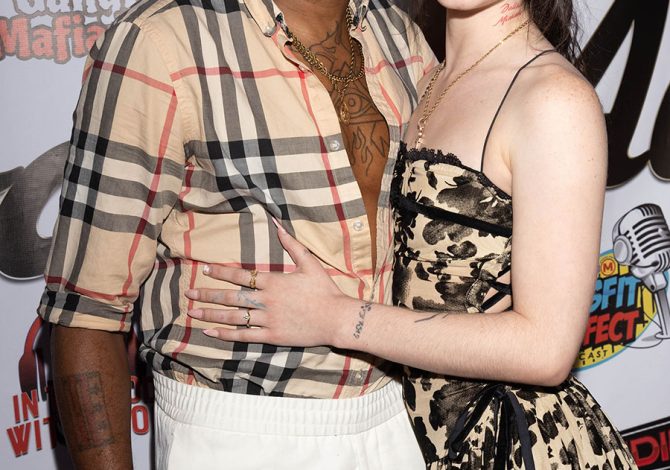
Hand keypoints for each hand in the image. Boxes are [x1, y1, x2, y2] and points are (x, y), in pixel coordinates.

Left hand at [185, 222, 350, 346]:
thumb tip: (278, 224)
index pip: (240, 275)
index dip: (220, 272)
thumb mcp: (309, 263)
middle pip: (230, 297)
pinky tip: (210, 333)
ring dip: (211, 315)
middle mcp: (266, 300)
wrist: (336, 317)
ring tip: (193, 313)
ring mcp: (267, 319)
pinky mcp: (272, 336)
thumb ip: (291, 244)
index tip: (204, 270)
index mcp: (273, 281)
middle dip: (207, 295)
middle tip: (188, 294)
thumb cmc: (324, 290)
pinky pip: (244, 335)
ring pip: (233, 317)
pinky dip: (226, 335)